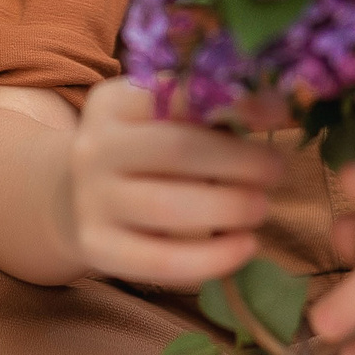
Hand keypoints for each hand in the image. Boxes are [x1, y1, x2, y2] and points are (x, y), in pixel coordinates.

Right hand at [59, 77, 284, 288]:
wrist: (73, 198)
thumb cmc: (142, 151)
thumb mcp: (164, 118)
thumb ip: (214, 109)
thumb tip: (277, 106)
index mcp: (115, 102)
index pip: (177, 94)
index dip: (234, 103)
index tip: (280, 113)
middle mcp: (95, 147)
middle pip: (176, 150)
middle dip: (238, 162)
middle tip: (276, 170)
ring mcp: (91, 200)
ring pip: (168, 207)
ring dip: (229, 208)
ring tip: (262, 208)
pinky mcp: (98, 248)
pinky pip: (161, 260)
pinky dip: (212, 258)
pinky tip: (245, 247)